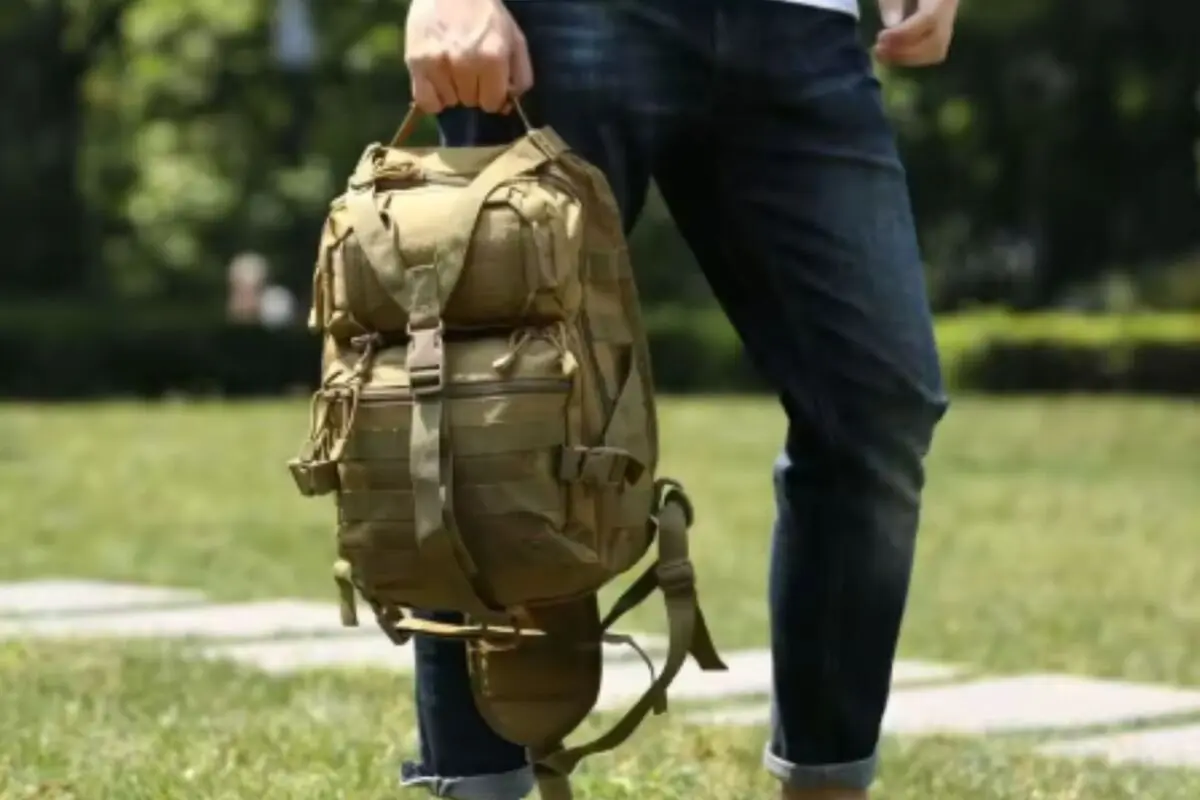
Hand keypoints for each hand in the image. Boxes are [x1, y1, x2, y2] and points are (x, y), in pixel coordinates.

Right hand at [404, 0, 533, 113]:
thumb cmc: (485, 14)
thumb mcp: (515, 40)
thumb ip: (519, 76)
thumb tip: (507, 107)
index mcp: (492, 58)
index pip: (492, 102)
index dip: (492, 94)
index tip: (488, 81)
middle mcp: (464, 63)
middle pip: (471, 102)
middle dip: (473, 90)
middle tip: (469, 67)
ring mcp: (438, 64)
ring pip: (449, 102)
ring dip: (453, 91)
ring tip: (452, 67)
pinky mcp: (416, 62)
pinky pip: (426, 102)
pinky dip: (433, 98)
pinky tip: (438, 81)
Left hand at [874, 0, 959, 66]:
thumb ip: (891, 0)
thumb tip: (892, 23)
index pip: (930, 18)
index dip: (905, 33)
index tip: (880, 37)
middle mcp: (950, 6)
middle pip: (937, 40)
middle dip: (906, 52)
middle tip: (878, 50)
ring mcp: (948, 19)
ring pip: (937, 50)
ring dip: (908, 58)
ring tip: (882, 53)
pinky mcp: (942, 29)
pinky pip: (933, 51)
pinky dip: (912, 57)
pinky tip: (893, 52)